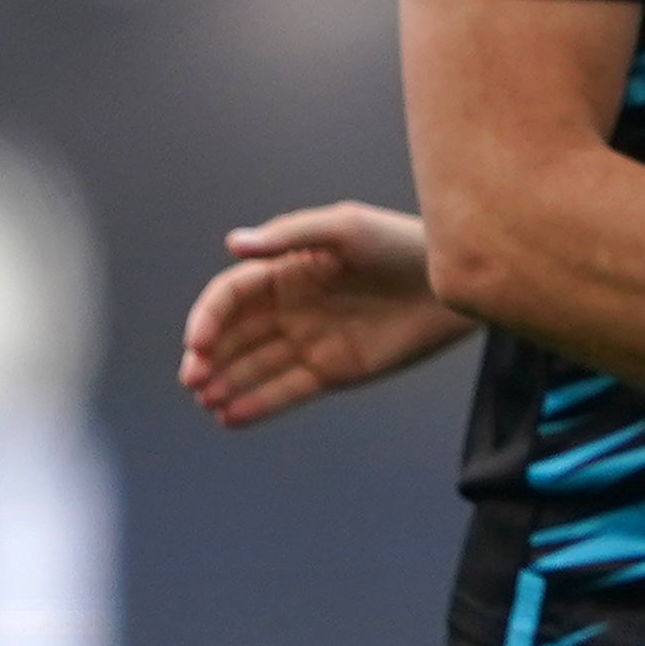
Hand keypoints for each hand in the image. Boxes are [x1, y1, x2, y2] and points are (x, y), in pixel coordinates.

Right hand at [180, 203, 470, 425]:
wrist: (452, 285)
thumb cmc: (399, 243)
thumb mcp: (345, 228)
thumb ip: (290, 236)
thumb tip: (233, 244)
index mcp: (284, 271)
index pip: (231, 297)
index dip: (209, 318)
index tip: (198, 343)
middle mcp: (289, 308)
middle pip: (234, 336)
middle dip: (208, 357)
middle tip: (192, 379)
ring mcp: (309, 341)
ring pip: (254, 367)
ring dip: (226, 384)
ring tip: (206, 400)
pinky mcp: (333, 371)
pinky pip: (287, 391)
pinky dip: (258, 405)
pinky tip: (230, 417)